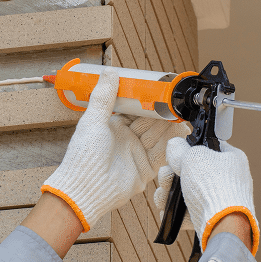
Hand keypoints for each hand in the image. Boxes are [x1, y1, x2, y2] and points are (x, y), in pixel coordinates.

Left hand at [42, 69, 188, 230]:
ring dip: (167, 126)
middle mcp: (127, 139)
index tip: (159, 90)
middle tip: (172, 103)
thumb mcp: (93, 121)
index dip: (147, 100)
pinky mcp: (146, 169)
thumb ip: (104, 97)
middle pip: (150, 121)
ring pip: (158, 136)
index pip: (136, 109)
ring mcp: (137, 153)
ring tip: (177, 115)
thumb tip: (109, 72)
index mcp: (114, 126)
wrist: (86, 188)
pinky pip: (162, 154)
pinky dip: (170, 143)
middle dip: (160, 112)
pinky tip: (177, 133)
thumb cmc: (83, 157)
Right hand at [154, 138, 259, 253]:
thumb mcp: (194, 155)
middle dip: (171, 175)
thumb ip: (180, 148)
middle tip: (166, 177)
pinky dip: (175, 212)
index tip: (177, 155)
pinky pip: (186, 212)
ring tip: (163, 197)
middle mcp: (227, 179)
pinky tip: (168, 212)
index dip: (188, 150)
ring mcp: (218, 200)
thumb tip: (174, 145)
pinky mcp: (209, 219)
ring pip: (185, 192)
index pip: (207, 147)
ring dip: (168, 194)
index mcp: (231, 159)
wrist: (222, 224)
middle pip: (190, 171)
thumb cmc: (214, 186)